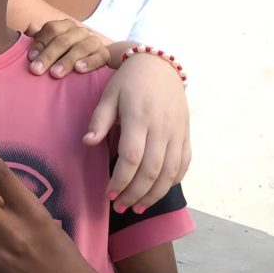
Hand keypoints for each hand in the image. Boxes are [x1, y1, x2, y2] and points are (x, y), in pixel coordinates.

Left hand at [26, 19, 109, 76]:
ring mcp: (94, 41)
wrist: (95, 56)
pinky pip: (98, 57)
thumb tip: (30, 28)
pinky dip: (88, 63)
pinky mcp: (105, 54)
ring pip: (80, 48)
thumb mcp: (52, 44)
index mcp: (66, 26)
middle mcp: (80, 31)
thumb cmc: (66, 51)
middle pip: (63, 40)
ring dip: (66, 61)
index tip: (30, 58)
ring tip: (55, 73)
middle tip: (36, 70)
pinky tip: (79, 69)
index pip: (52, 29)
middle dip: (48, 56)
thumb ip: (39, 37)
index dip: (40, 43)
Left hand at [83, 55, 190, 212]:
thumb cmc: (128, 82)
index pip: (131, 158)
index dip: (120, 180)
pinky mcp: (186, 135)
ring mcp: (177, 133)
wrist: (160, 65)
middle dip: (134, 194)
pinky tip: (157, 191)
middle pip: (151, 171)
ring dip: (153, 195)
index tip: (108, 194)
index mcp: (139, 118)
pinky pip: (183, 164)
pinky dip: (172, 182)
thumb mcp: (109, 95)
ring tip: (137, 207)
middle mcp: (161, 128)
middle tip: (119, 207)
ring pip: (169, 173)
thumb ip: (99, 120)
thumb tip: (87, 143)